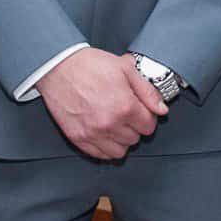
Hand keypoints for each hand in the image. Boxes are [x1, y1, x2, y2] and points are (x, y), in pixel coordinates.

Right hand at [37, 47, 166, 159]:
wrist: (58, 67)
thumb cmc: (90, 65)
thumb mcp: (125, 69)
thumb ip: (147, 91)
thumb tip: (161, 108)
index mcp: (125, 106)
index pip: (149, 126)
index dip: (147, 116)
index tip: (141, 110)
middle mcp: (109, 124)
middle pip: (135, 139)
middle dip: (134, 126)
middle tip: (126, 113)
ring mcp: (92, 134)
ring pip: (120, 151)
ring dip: (121, 139)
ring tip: (115, 123)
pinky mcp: (78, 139)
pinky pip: (100, 155)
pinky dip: (105, 147)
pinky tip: (104, 132)